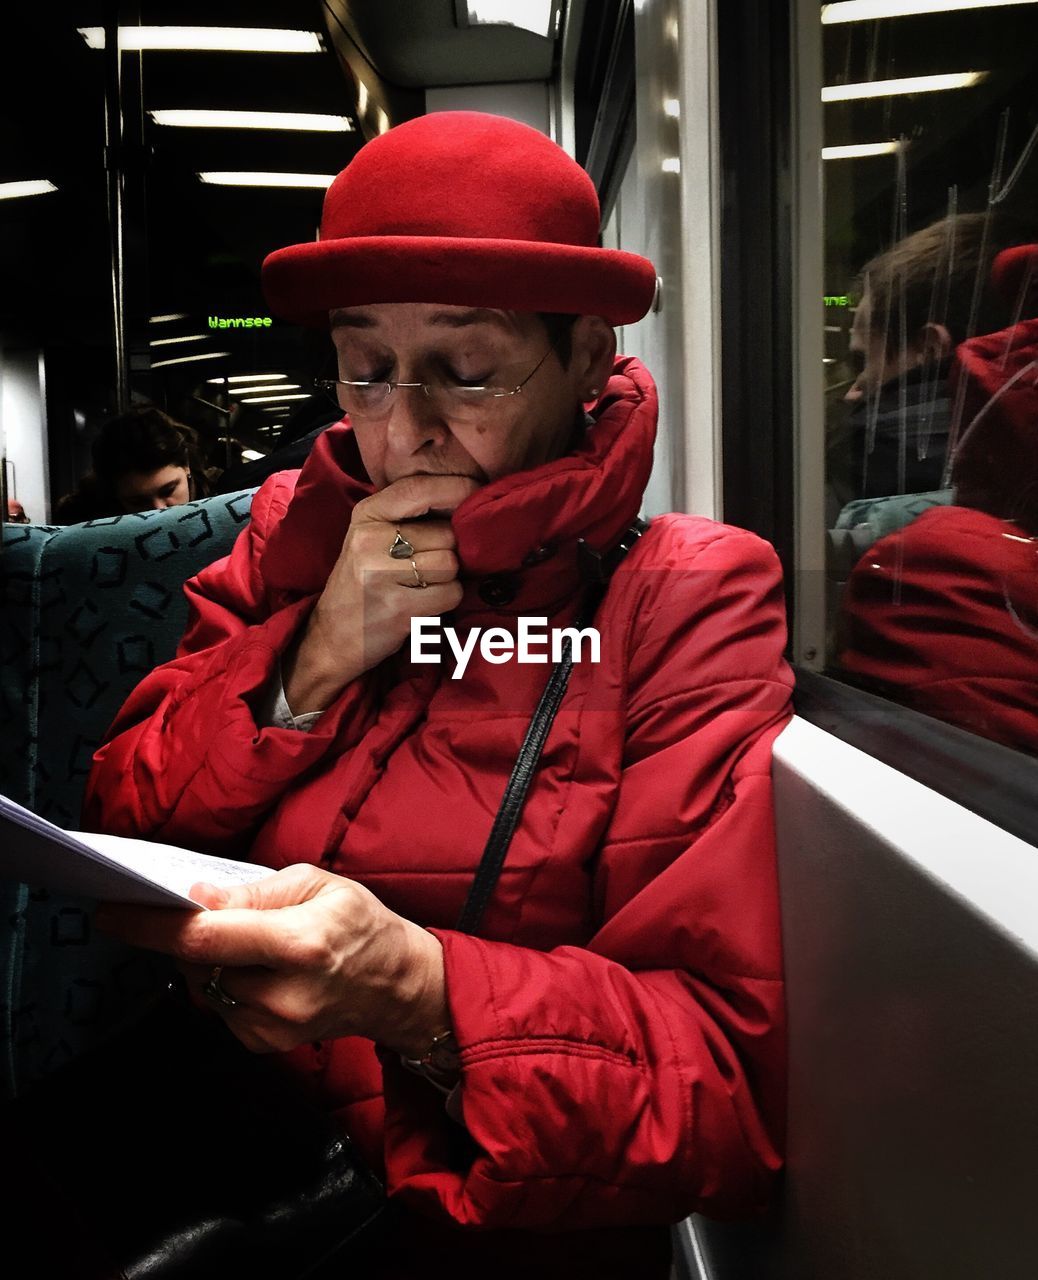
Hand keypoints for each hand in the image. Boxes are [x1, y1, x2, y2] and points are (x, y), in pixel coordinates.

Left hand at [95, 865, 448, 1056]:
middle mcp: (283, 994)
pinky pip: (219, 1005)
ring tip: (250, 940)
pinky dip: (225, 982)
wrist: (397, 986)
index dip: (151, 926)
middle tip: (191, 910)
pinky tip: (258, 969)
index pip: (205, 939)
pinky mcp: (265, 1044)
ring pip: (202, 986)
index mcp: (299, 944)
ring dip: (207, 959)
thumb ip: (252, 894)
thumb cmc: (362, 926)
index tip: (113, 911)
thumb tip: (197, 900)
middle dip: (183, 934)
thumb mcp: (317, 884)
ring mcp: (273, 1027)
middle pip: (196, 964)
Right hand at [283, 474, 478, 710]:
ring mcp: (381, 574)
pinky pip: (450, 593)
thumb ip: (411, 514)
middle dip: (449, 551)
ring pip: (451, 564)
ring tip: (422, 586)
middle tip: (427, 566)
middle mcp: (370, 539)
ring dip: (447, 578)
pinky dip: (445, 601)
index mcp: (367, 514)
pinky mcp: (398, 607)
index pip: (420, 488)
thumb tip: (468, 497)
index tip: (476, 491)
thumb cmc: (364, 582)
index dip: (456, 488)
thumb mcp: (374, 536)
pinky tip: (423, 604)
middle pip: (446, 533)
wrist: (332, 637)